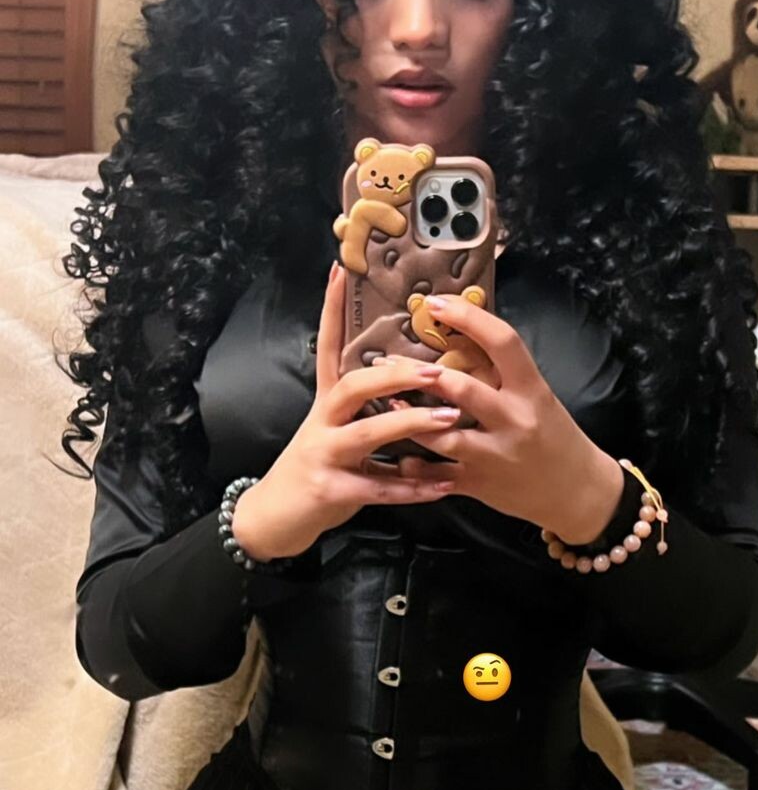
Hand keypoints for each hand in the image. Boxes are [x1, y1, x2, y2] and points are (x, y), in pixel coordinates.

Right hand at [230, 263, 463, 559]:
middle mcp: (322, 422)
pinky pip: (378, 487)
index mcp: (326, 402)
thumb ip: (369, 409)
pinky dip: (413, 488)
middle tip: (434, 369)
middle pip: (352, 386)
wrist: (275, 517)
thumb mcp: (337, 431)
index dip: (331, 310)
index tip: (341, 271)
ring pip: (367, 433)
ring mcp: (323, 455)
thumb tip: (413, 379)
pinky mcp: (331, 491)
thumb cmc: (318, 469)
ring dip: (410, 425)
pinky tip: (444, 483)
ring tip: (450, 418)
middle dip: (393, 374)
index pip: (328, 347)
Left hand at [384, 291, 625, 544]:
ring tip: (385, 400)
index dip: (467, 317)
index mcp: (531, 390)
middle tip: (387, 358)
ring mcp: (494, 455)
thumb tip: (461, 332)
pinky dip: (415, 464)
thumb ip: (504, 373)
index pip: (502, 342)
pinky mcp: (479, 484)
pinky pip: (437, 475)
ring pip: (441, 435)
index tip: (435, 303)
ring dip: (407, 418)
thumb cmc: (553, 436)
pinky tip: (398, 453)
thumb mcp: (538, 397)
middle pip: (461, 388)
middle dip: (419, 372)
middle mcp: (514, 420)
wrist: (576, 491)